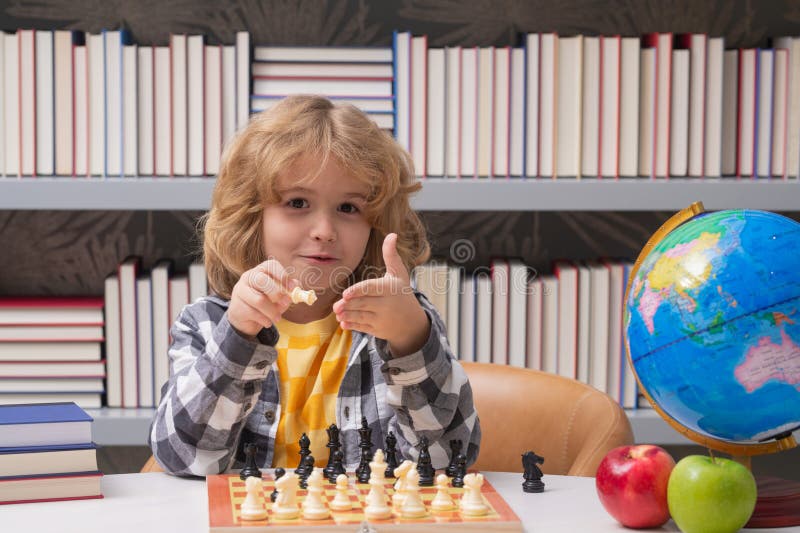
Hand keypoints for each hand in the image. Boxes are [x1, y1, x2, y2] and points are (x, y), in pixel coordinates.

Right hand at [228, 259, 298, 336]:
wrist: (245, 317)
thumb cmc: (266, 302)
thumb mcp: (278, 295)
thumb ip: (287, 291)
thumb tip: (297, 286)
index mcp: (261, 270)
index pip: (271, 265)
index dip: (282, 275)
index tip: (292, 288)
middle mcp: (249, 277)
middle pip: (261, 280)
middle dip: (276, 292)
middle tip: (285, 303)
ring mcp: (241, 291)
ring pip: (258, 300)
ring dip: (272, 311)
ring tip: (278, 318)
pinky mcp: (237, 306)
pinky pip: (253, 313)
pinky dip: (264, 320)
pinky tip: (267, 322)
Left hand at [333, 233, 429, 356]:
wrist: (412, 322)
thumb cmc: (402, 293)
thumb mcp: (399, 274)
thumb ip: (391, 255)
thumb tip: (392, 234)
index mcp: (389, 288)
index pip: (371, 289)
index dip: (358, 291)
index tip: (345, 294)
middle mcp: (386, 304)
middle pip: (363, 303)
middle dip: (348, 305)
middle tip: (336, 306)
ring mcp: (382, 319)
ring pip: (361, 316)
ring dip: (348, 315)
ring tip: (338, 312)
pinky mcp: (378, 330)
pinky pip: (363, 328)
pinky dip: (352, 326)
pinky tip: (343, 323)